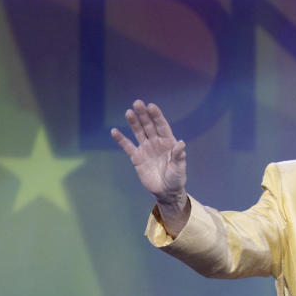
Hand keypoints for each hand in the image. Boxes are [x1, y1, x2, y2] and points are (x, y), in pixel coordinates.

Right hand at [111, 100, 188, 217]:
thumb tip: (181, 143)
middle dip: (144, 115)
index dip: (157, 116)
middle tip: (137, 103)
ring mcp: (146, 149)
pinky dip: (121, 139)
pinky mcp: (137, 158)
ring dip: (134, 122)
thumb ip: (179, 156)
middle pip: (149, 126)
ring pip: (139, 132)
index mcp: (169, 143)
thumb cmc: (176, 179)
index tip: (151, 106)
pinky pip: (128, 146)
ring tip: (129, 112)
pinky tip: (114, 131)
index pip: (162, 126)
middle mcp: (156, 143)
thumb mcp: (179, 168)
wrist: (166, 192)